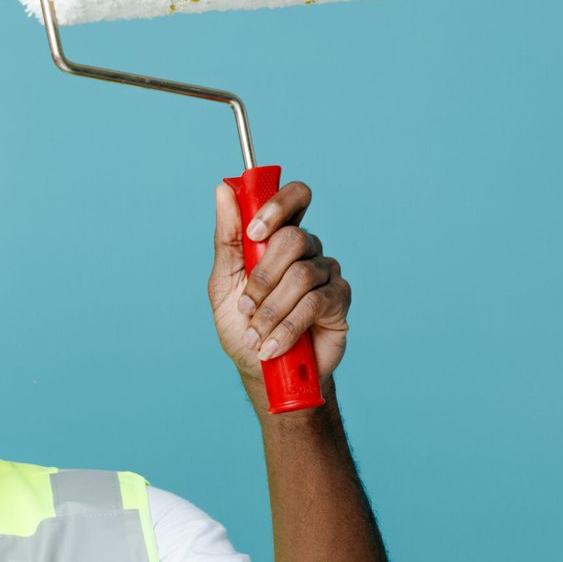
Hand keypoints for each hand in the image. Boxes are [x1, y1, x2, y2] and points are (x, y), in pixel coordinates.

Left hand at [208, 180, 350, 386]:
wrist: (262, 371)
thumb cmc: (242, 325)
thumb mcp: (223, 282)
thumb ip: (227, 238)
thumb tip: (223, 190)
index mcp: (279, 238)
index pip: (294, 198)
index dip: (277, 207)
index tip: (254, 234)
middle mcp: (307, 250)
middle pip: (294, 238)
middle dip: (263, 276)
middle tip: (246, 306)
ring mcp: (326, 273)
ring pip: (301, 275)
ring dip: (270, 310)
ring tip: (255, 335)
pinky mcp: (339, 300)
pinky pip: (315, 303)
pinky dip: (287, 328)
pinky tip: (272, 346)